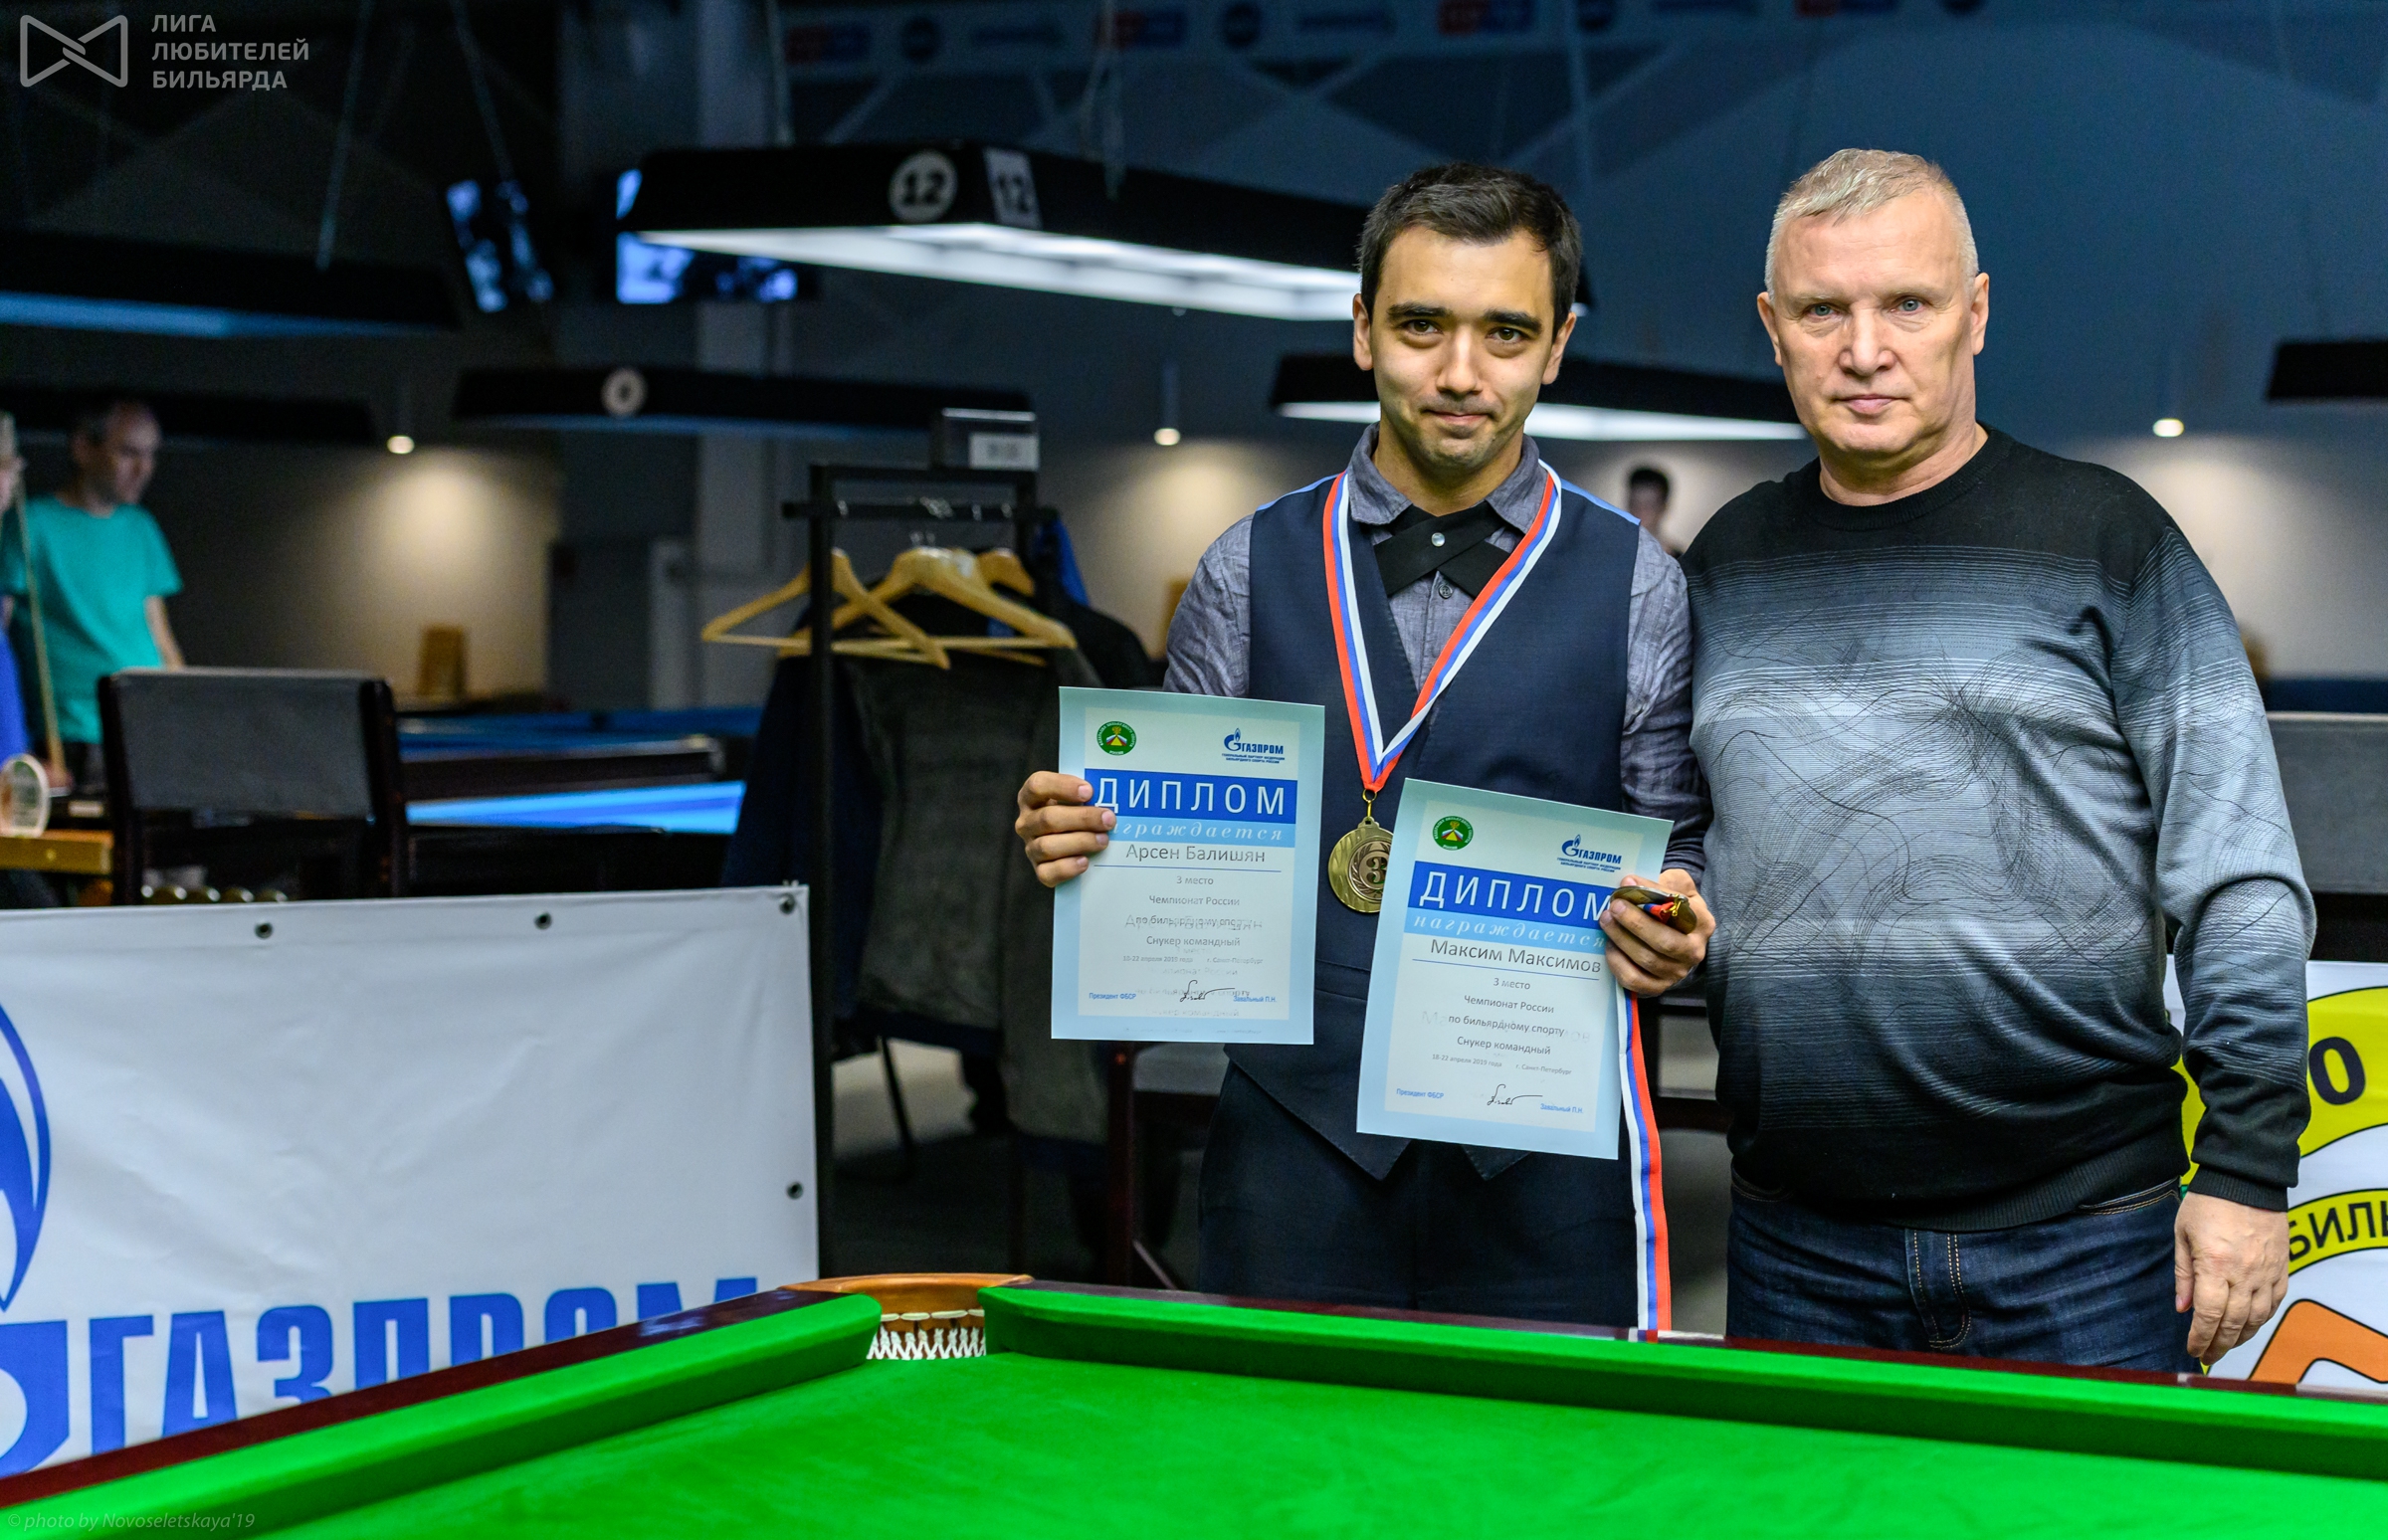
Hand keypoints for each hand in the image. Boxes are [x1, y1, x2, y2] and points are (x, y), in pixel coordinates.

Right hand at [1015, 772, 1114, 887]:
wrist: (1072, 845)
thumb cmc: (1075, 814)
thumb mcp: (1076, 799)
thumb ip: (1086, 795)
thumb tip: (1110, 796)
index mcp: (1031, 798)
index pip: (1038, 786)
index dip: (1062, 787)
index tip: (1089, 791)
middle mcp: (1026, 822)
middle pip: (1048, 818)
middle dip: (1082, 818)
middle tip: (1108, 819)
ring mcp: (1031, 848)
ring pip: (1047, 846)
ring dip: (1079, 842)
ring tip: (1103, 840)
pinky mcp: (1039, 870)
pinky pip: (1048, 873)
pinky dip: (1067, 868)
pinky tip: (1085, 862)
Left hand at [1599, 868, 1712, 996]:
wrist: (1678, 937)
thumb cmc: (1675, 908)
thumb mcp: (1679, 887)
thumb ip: (1662, 882)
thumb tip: (1631, 883)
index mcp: (1702, 923)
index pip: (1678, 911)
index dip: (1652, 897)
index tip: (1627, 884)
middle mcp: (1693, 951)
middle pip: (1664, 942)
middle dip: (1635, 923)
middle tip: (1614, 906)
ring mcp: (1677, 973)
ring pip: (1647, 961)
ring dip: (1622, 940)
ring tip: (1606, 921)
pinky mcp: (1658, 987)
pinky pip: (1635, 980)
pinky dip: (1618, 963)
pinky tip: (1610, 946)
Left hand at [2176, 1192, 2289, 1363]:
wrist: (2247, 1179)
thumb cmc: (2208, 1202)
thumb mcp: (2183, 1234)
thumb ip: (2183, 1274)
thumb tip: (2182, 1308)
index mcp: (2214, 1266)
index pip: (2208, 1315)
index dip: (2200, 1337)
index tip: (2193, 1350)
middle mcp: (2244, 1274)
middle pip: (2234, 1323)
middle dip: (2219, 1344)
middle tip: (2208, 1355)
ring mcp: (2267, 1272)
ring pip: (2258, 1318)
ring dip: (2242, 1337)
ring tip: (2226, 1344)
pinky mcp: (2282, 1267)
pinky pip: (2275, 1302)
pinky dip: (2263, 1319)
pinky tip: (2251, 1326)